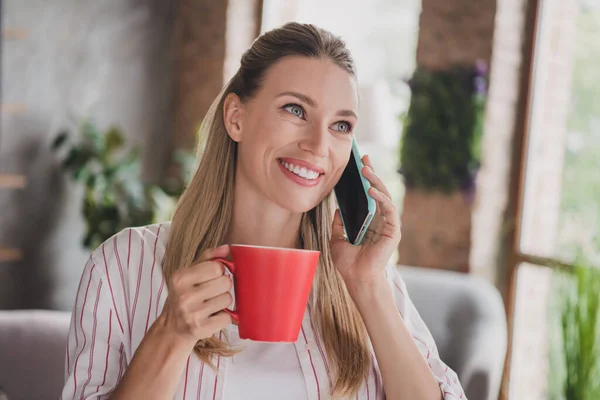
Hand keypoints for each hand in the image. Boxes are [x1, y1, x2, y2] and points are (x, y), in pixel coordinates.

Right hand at [156, 245, 232, 345]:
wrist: (171, 329)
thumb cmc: (183, 297)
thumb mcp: (188, 274)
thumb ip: (208, 258)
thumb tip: (227, 247)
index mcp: (180, 278)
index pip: (217, 267)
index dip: (219, 271)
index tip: (211, 277)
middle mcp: (185, 296)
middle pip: (225, 282)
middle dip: (222, 286)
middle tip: (211, 292)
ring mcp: (193, 314)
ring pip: (228, 299)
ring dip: (223, 302)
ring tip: (210, 304)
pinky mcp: (202, 329)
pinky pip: (227, 317)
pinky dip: (223, 317)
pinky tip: (211, 316)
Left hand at [330, 155, 400, 293]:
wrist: (357, 279)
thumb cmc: (348, 263)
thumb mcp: (337, 239)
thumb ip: (339, 225)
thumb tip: (338, 210)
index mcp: (369, 222)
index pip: (369, 196)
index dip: (366, 180)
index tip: (359, 164)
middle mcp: (380, 221)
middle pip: (378, 192)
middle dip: (372, 174)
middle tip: (364, 159)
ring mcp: (388, 225)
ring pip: (385, 197)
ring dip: (376, 182)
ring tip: (366, 170)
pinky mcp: (393, 231)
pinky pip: (389, 210)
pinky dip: (381, 199)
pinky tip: (371, 190)